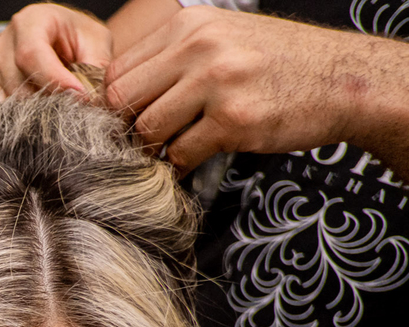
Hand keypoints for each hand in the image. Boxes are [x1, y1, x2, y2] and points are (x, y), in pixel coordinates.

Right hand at [0, 3, 111, 103]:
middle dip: (50, 102)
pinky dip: (18, 120)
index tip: (79, 96)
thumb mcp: (96, 42)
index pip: (32, 55)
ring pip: (9, 104)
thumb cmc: (75, 36)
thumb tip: (89, 101)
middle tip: (75, 107)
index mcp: (30, 22)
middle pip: (20, 85)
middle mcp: (3, 43)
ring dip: (36, 113)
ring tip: (58, 108)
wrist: (60, 39)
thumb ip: (95, 67)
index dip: (55, 80)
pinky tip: (37, 114)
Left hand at [104, 6, 378, 173]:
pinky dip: (182, 164)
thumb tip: (118, 99)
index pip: (119, 71)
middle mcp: (199, 48)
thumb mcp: (222, 40)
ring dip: (156, 149)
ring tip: (175, 148)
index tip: (128, 122)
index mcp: (189, 26)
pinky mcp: (235, 120)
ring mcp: (217, 83)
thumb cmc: (278, 65)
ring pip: (149, 129)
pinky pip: (182, 153)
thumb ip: (173, 60)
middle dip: (128, 128)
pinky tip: (197, 158)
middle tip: (144, 143)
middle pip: (124, 99)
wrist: (345, 80)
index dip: (117, 104)